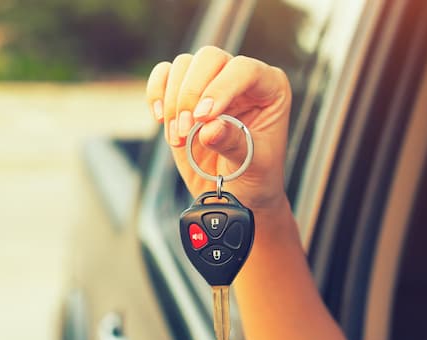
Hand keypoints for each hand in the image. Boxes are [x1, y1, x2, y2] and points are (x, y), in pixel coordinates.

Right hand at [145, 46, 291, 211]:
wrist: (236, 194)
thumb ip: (234, 143)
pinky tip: (161, 120)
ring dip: (174, 102)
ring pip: (184, 65)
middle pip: (210, 58)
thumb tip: (209, 128)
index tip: (204, 118)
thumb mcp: (254, 166)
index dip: (221, 88)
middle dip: (192, 93)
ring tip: (178, 138)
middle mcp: (241, 78)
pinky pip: (164, 74)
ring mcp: (212, 83)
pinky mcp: (185, 94)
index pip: (244, 69)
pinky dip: (156, 93)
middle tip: (187, 130)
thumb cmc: (256, 177)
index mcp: (270, 88)